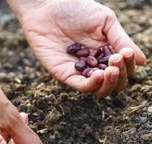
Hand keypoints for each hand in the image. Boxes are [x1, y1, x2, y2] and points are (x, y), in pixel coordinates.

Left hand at [9, 0, 145, 96]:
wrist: (48, 6)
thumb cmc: (76, 9)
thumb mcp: (105, 22)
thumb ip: (121, 40)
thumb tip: (141, 61)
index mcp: (105, 54)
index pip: (122, 70)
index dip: (127, 66)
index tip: (124, 53)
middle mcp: (93, 66)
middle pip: (112, 84)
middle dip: (120, 76)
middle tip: (117, 60)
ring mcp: (79, 72)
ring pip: (98, 90)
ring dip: (109, 82)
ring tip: (112, 68)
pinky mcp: (64, 74)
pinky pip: (81, 86)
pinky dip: (92, 84)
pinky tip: (99, 74)